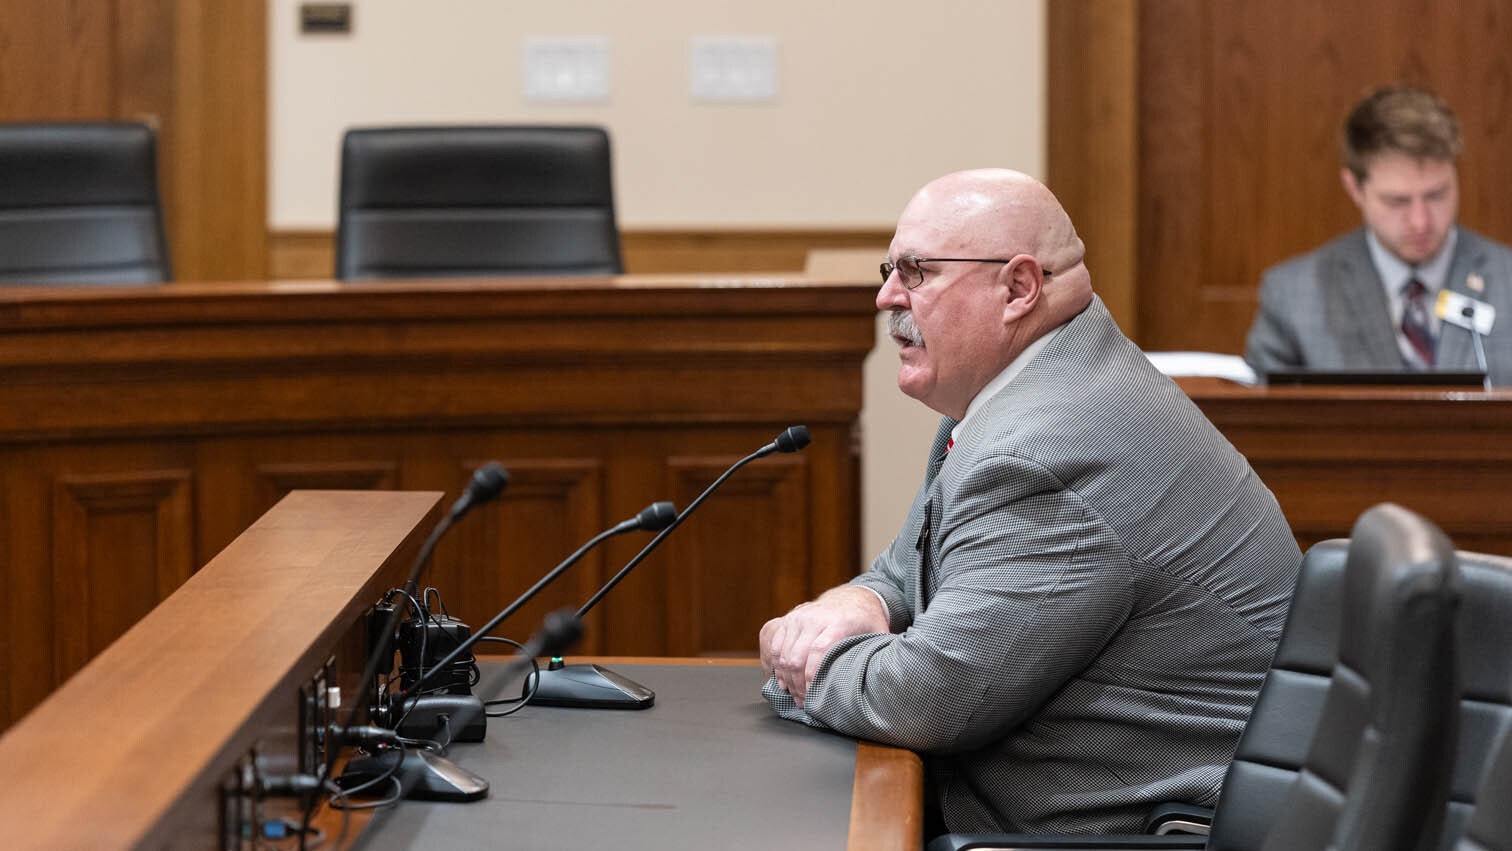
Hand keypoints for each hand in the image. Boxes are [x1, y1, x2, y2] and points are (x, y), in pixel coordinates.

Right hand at [759, 586, 887, 706]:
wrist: (851, 598)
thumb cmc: (866, 621)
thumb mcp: (879, 633)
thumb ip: (881, 653)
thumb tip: (887, 679)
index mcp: (839, 622)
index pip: (819, 650)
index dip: (813, 675)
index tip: (813, 696)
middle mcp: (814, 617)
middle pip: (796, 655)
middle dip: (798, 685)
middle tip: (804, 703)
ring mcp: (798, 617)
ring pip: (782, 653)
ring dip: (786, 679)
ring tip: (795, 696)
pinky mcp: (788, 619)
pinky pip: (774, 645)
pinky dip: (775, 666)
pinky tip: (783, 681)